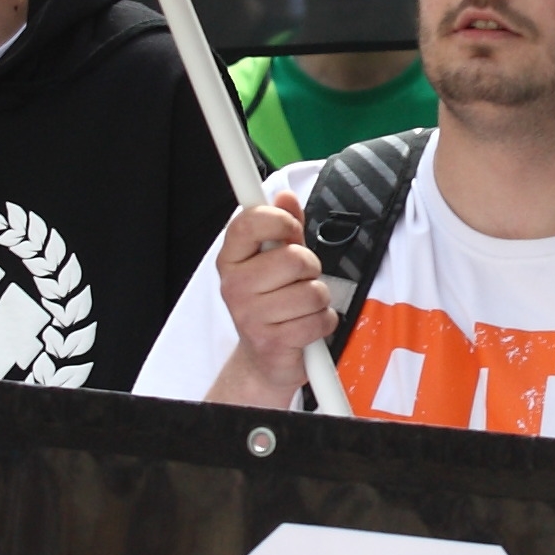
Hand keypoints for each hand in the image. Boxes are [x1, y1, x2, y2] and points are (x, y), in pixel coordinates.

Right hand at [203, 192, 332, 409]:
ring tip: (303, 307)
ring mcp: (249, 316)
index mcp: (231, 259)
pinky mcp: (270, 342)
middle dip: (310, 268)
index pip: (249, 222)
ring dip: (319, 299)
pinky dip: (323, 323)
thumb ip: (284, 227)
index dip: (279, 219)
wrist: (265, 359)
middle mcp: (234, 286)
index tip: (291, 229)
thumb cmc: (274, 302)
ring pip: (312, 291)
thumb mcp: (277, 259)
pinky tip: (306, 328)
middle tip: (300, 280)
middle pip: (294, 258)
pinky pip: (318, 320)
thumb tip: (285, 196)